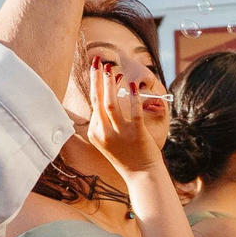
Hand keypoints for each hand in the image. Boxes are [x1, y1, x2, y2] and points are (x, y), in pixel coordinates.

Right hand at [85, 54, 170, 174]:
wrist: (141, 175)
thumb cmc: (127, 156)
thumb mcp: (107, 141)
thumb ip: (104, 123)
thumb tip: (106, 98)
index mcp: (95, 133)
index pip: (94, 104)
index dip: (97, 85)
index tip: (101, 71)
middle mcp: (104, 133)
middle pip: (97, 100)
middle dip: (96, 78)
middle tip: (97, 61)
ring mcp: (119, 134)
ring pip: (111, 104)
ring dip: (110, 84)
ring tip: (111, 69)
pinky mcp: (136, 134)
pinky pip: (133, 113)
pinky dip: (132, 98)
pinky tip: (132, 86)